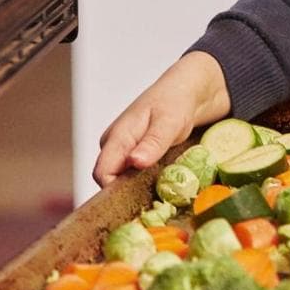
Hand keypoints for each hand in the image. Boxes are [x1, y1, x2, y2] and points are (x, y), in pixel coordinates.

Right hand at [92, 51, 230, 187]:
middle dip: (128, 193)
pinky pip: (133, 176)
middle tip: (156, 199)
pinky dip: (145, 182)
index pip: (102, 174)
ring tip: (161, 190)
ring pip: (122, 180)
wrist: (187, 90)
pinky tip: (162, 182)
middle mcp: (115, 146)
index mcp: (117, 137)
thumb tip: (134, 162)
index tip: (139, 199)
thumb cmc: (176, 101)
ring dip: (138, 189)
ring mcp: (124, 151)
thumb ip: (152, 143)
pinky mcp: (135, 154)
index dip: (115, 191)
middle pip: (110, 181)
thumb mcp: (169, 122)